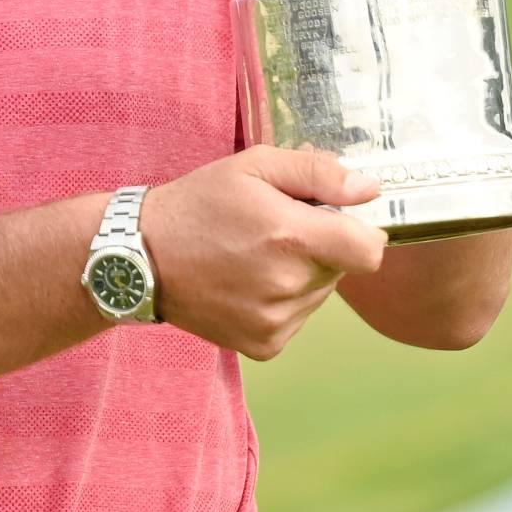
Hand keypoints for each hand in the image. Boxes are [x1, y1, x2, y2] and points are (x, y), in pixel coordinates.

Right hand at [143, 148, 385, 360]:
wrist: (142, 257)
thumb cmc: (199, 203)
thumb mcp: (254, 166)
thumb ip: (317, 173)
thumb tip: (369, 191)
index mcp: (291, 237)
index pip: (369, 251)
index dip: (361, 232)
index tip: (338, 221)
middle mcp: (288, 286)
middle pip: (342, 269)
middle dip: (322, 247)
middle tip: (277, 229)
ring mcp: (276, 322)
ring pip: (319, 294)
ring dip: (301, 274)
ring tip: (255, 256)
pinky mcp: (265, 345)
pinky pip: (297, 318)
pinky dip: (282, 300)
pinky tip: (247, 282)